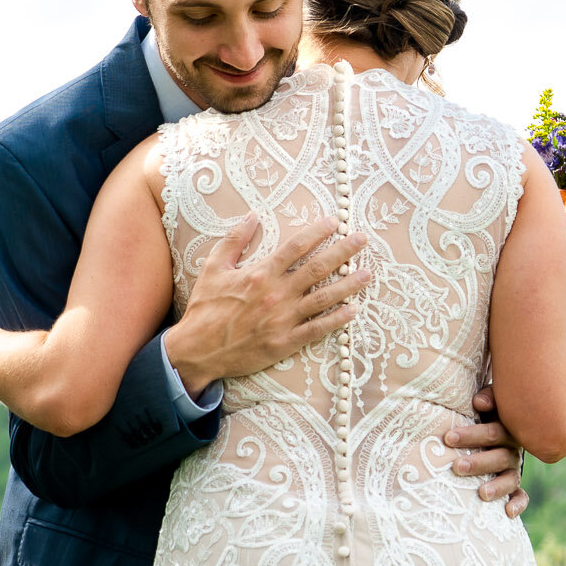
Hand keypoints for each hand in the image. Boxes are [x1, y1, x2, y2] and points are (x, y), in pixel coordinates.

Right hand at [165, 219, 371, 393]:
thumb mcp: (213, 268)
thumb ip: (234, 240)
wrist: (198, 350)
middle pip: (317, 268)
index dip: (317, 232)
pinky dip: (337, 320)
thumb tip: (252, 216)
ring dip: (348, 285)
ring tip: (367, 273)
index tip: (334, 222)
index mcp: (260, 273)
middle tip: (362, 239)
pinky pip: (317, 329)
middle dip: (342, 251)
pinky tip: (353, 310)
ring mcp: (283, 319)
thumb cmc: (205, 308)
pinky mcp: (285, 341)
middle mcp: (276, 294)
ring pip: (323, 298)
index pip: (296, 247)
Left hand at [448, 387, 528, 517]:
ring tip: (482, 494)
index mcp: (507, 428)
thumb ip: (488, 397)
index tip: (448, 438)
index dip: (472, 435)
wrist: (503, 425)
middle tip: (457, 467)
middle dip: (478, 462)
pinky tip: (508, 513)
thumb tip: (479, 403)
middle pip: (500, 457)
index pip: (493, 432)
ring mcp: (514, 469)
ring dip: (497, 486)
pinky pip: (521, 496)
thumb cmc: (486, 412)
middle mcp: (512, 449)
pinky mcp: (514, 486)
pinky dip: (517, 504)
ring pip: (510, 478)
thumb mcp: (488, 402)